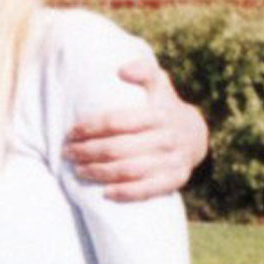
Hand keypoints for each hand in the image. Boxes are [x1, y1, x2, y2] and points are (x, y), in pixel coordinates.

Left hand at [64, 58, 208, 201]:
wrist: (195, 134)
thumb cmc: (163, 106)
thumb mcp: (159, 83)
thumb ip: (143, 71)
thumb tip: (122, 70)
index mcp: (159, 114)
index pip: (118, 122)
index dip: (91, 128)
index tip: (71, 132)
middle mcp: (168, 138)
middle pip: (119, 149)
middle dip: (88, 152)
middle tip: (68, 153)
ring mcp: (173, 160)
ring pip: (130, 170)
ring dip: (100, 172)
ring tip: (78, 171)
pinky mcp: (177, 179)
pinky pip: (149, 190)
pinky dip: (126, 193)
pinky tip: (105, 193)